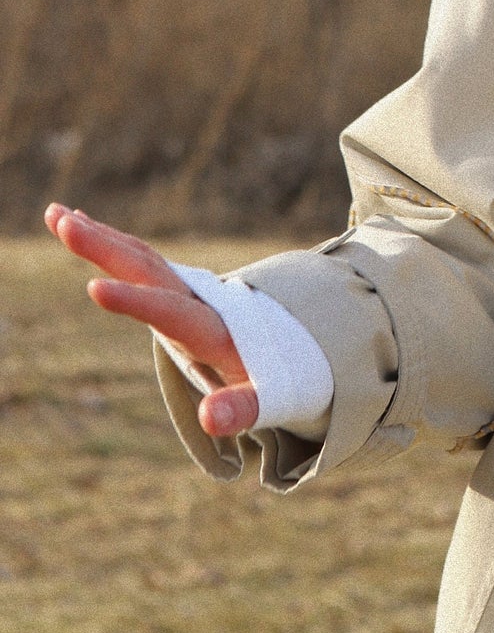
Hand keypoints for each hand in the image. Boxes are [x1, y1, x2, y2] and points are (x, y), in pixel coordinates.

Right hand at [44, 203, 258, 438]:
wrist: (299, 341)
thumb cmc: (280, 378)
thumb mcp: (270, 398)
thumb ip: (242, 408)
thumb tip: (210, 419)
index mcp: (215, 328)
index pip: (170, 311)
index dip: (135, 301)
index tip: (93, 287)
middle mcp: (197, 299)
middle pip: (148, 269)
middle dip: (105, 247)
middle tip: (63, 221)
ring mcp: (186, 289)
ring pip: (139, 256)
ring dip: (98, 236)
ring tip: (54, 213)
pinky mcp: (176, 288)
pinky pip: (140, 259)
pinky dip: (110, 241)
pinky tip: (80, 220)